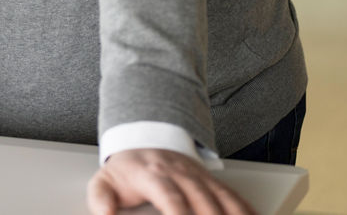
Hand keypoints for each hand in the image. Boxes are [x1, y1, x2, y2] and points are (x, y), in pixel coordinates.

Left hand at [87, 149, 254, 214]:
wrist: (144, 138)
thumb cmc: (127, 169)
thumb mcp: (105, 181)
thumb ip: (100, 199)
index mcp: (153, 175)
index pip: (170, 196)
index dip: (179, 213)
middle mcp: (181, 175)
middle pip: (202, 201)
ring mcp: (199, 178)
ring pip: (223, 199)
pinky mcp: (212, 182)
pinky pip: (234, 197)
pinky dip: (246, 210)